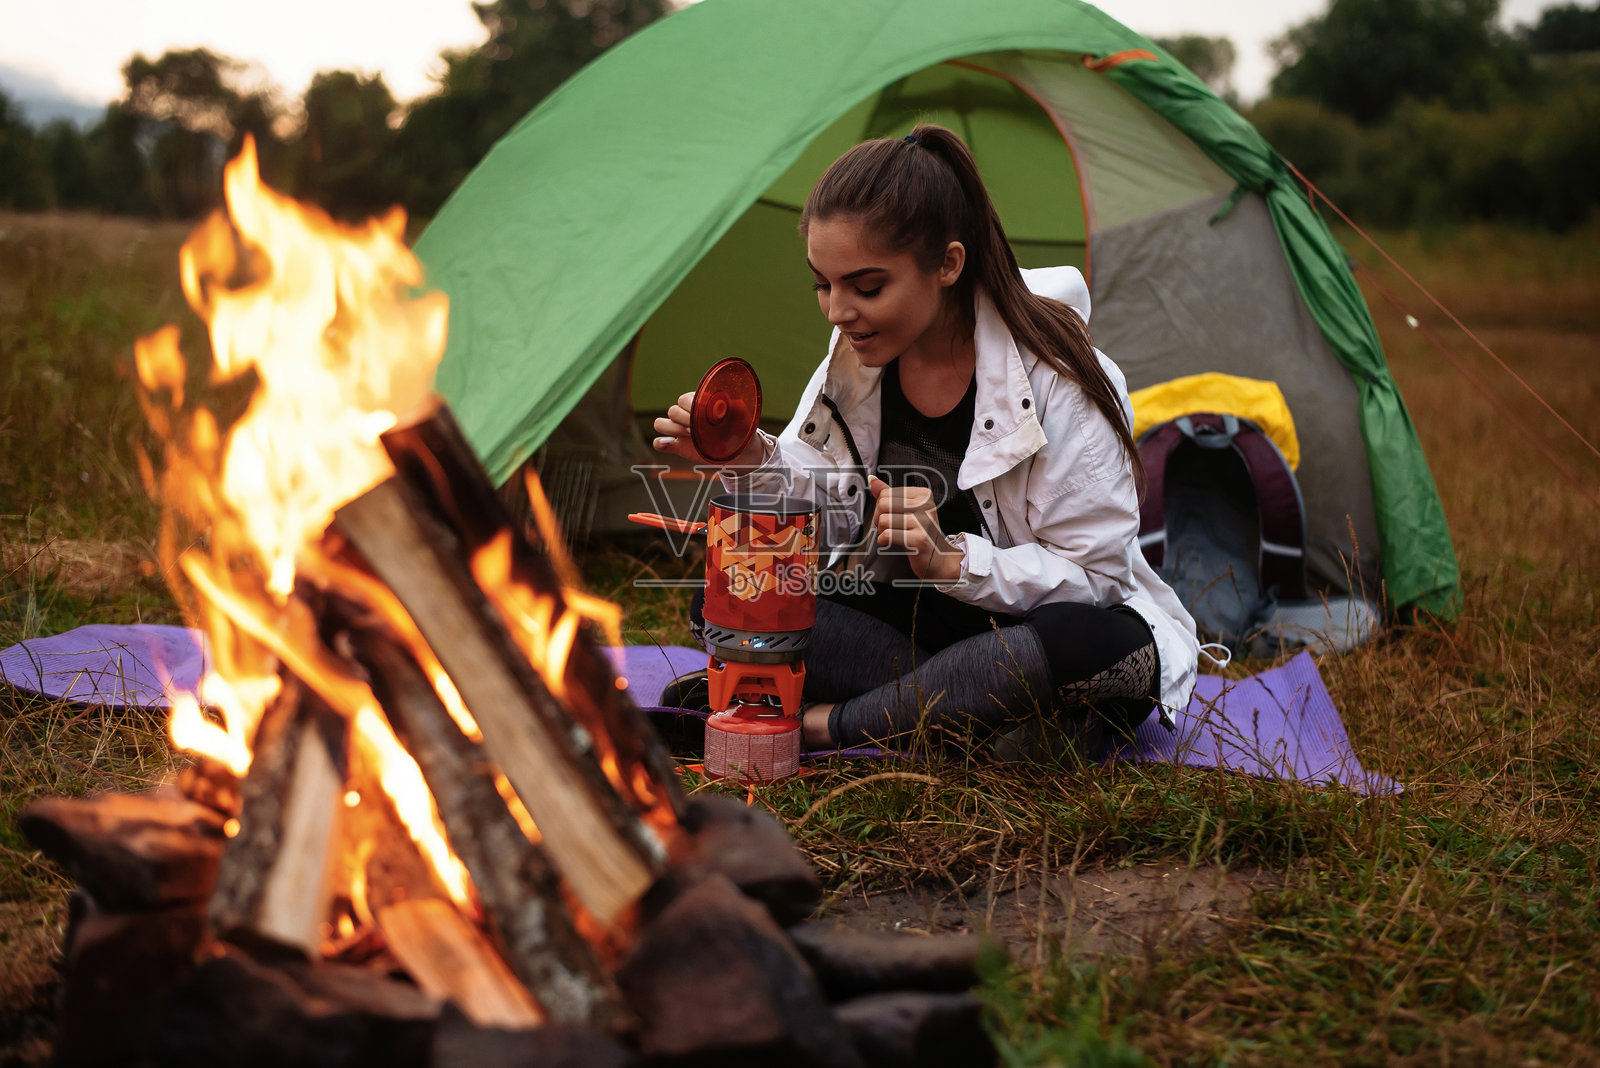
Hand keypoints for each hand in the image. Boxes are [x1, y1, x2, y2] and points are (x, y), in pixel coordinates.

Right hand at [651, 390, 765, 467]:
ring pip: (660, 423)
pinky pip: (659, 443)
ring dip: (671, 428)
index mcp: (698, 403)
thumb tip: (732, 404)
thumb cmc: (739, 429)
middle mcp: (686, 415)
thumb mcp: (741, 417)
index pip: (684, 399)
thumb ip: (736, 408)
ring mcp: (680, 431)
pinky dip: (661, 443)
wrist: (738, 451)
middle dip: (683, 419)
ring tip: (689, 435)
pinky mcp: (678, 446)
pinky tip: (671, 444)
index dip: (690, 407)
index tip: (701, 416)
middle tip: (696, 429)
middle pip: (672, 410)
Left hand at [868, 475, 962, 582]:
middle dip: (878, 518)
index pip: (886, 492)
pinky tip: (889, 543)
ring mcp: (923, 522)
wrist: (939, 559)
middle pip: (883, 504)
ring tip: (892, 535)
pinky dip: (882, 540)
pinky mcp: (919, 539)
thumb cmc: (921, 534)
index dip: (881, 507)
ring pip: (883, 520)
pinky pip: (887, 534)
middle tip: (888, 527)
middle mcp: (925, 506)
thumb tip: (872, 480)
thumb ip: (889, 494)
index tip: (890, 516)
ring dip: (881, 531)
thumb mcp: (907, 510)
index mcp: (923, 495)